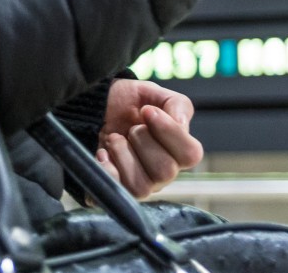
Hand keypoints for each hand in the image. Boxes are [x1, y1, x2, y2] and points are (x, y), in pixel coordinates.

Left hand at [94, 79, 202, 198]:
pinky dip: (107, 170)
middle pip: (165, 171)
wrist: (96, 109)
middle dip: (142, 141)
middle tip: (131, 127)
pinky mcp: (117, 191)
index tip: (147, 110)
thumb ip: (176, 104)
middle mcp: (163, 174)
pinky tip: (103, 153)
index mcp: (178, 151)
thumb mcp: (153, 93)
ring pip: (142, 186)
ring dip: (124, 155)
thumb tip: (182, 124)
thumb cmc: (127, 103)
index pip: (191, 154)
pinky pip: (117, 193)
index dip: (170, 132)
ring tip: (114, 138)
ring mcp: (141, 185)